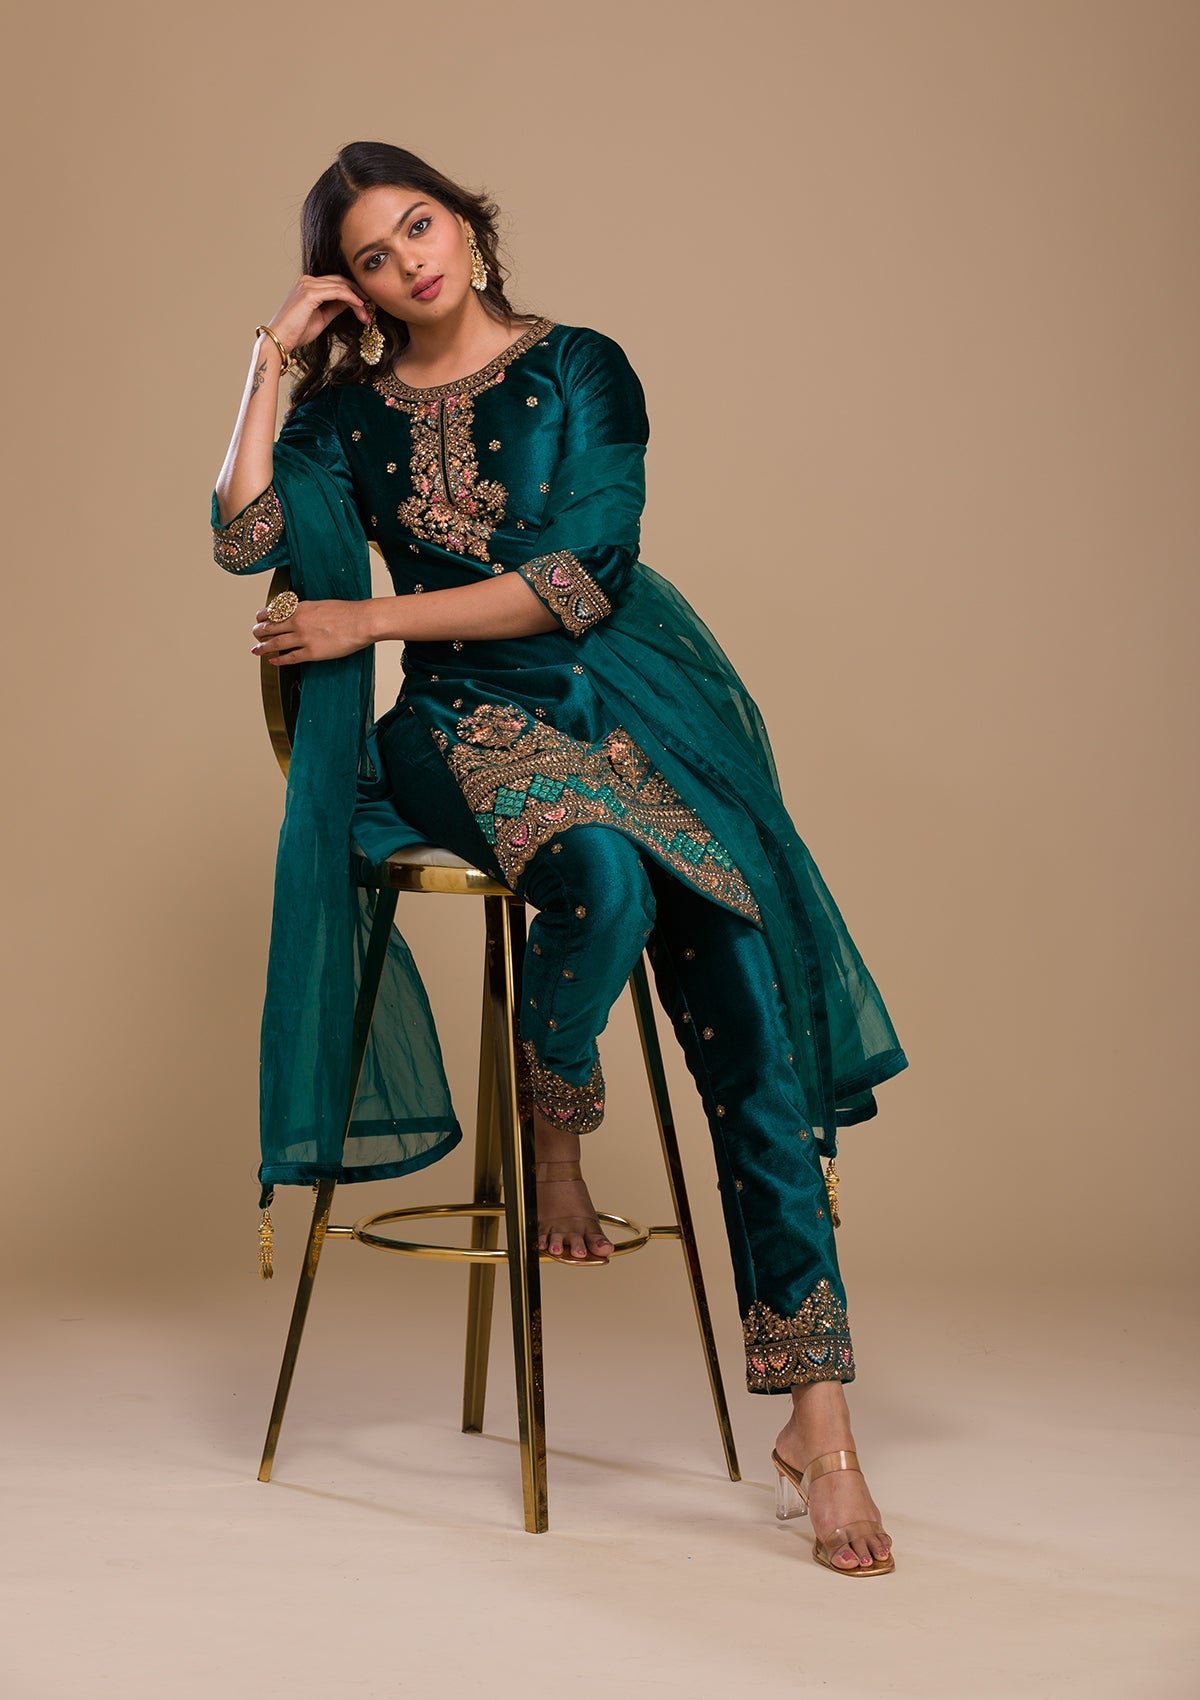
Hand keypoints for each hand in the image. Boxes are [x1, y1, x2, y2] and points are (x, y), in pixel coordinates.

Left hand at [251, 599, 374, 664]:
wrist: (361, 621)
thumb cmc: (348, 612)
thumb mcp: (322, 604)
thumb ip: (309, 610)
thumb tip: (302, 614)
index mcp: (300, 607)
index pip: (274, 611)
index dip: (263, 616)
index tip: (259, 619)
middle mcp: (298, 621)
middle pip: (270, 627)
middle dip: (259, 632)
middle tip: (255, 635)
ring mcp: (303, 638)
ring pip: (275, 643)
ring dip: (263, 647)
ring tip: (256, 650)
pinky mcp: (311, 652)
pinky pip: (290, 657)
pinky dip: (279, 659)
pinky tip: (273, 660)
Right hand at [264, 273, 372, 356]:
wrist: (279, 340)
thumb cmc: (297, 332)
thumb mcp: (322, 318)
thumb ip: (334, 307)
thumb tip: (350, 303)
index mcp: (308, 285)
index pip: (336, 283)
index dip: (353, 292)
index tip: (365, 306)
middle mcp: (308, 280)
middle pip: (341, 281)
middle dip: (358, 294)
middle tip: (371, 308)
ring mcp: (308, 284)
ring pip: (341, 286)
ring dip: (357, 299)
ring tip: (367, 314)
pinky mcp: (310, 293)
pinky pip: (338, 292)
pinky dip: (351, 298)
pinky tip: (360, 306)